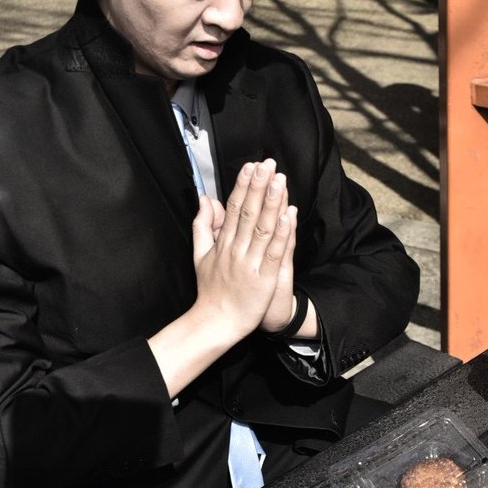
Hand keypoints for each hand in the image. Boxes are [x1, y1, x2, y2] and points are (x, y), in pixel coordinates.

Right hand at [190, 160, 292, 343]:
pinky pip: (275, 253)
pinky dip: (282, 233)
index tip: (251, 166)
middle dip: (258, 186)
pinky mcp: (264, 279)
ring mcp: (250, 264)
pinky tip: (288, 215)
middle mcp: (235, 250)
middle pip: (249, 213)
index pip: (234, 208)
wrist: (215, 323)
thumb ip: (203, 226)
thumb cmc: (210, 291)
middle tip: (267, 164)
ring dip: (272, 203)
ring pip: (263, 229)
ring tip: (279, 180)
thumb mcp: (200, 255)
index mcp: (223, 243)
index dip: (244, 186)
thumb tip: (205, 200)